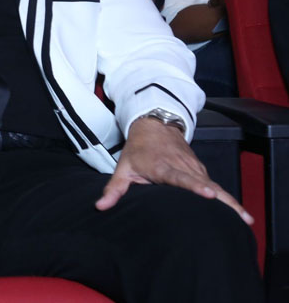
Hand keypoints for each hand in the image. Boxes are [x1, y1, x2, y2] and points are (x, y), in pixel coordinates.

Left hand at [96, 115, 251, 223]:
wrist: (154, 125)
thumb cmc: (138, 150)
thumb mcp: (123, 168)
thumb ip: (114, 189)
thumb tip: (100, 206)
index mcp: (164, 167)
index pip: (181, 178)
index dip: (195, 186)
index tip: (208, 194)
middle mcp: (183, 167)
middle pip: (206, 185)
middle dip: (224, 201)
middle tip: (241, 218)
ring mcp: (195, 168)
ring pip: (215, 186)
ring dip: (230, 202)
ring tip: (244, 220)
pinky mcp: (201, 170)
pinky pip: (216, 185)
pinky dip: (227, 198)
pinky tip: (239, 213)